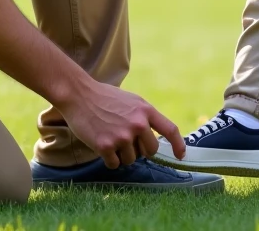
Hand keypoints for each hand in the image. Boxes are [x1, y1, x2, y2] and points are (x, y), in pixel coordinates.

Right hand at [56, 79, 184, 167]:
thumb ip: (144, 117)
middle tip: (125, 140)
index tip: (181, 156)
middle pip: (150, 151)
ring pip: (130, 159)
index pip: (170, 130)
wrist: (78, 94)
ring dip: (121, 154)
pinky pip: (114, 164)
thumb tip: (153, 137)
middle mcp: (137, 124)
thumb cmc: (104, 98)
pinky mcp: (106, 146)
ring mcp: (122, 136)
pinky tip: (100, 143)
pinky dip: (108, 158)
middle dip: (140, 150)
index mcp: (145, 110)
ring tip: (109, 136)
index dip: (178, 145)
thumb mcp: (131, 101)